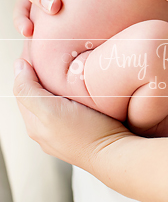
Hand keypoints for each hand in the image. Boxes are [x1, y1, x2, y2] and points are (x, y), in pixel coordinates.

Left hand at [13, 59, 129, 168]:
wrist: (115, 154)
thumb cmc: (85, 134)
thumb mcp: (50, 110)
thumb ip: (29, 90)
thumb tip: (18, 66)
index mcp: (33, 123)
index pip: (22, 87)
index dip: (27, 66)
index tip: (39, 47)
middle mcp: (44, 129)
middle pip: (37, 93)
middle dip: (41, 74)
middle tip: (55, 52)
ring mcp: (62, 131)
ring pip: (53, 99)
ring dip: (57, 83)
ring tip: (69, 65)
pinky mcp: (79, 130)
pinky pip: (68, 107)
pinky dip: (69, 93)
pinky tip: (81, 87)